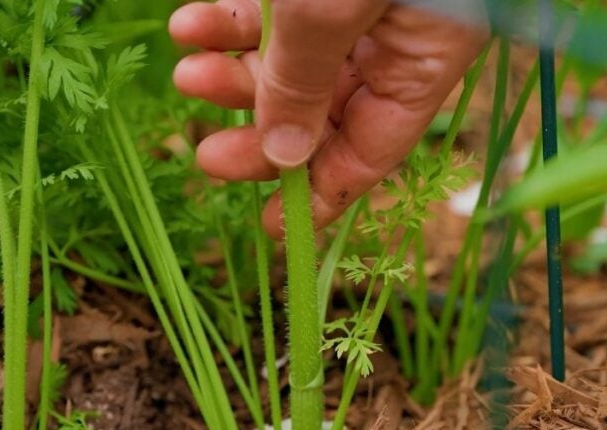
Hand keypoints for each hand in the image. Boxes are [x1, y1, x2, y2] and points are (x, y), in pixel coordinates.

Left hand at [170, 0, 488, 237]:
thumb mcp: (327, 8)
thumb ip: (302, 85)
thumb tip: (283, 159)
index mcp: (422, 58)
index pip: (372, 150)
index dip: (320, 196)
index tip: (270, 230)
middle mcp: (395, 33)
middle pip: (323, 108)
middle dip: (259, 127)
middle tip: (203, 154)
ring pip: (291, 55)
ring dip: (233, 70)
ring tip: (184, 73)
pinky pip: (276, 6)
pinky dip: (230, 17)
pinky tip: (191, 22)